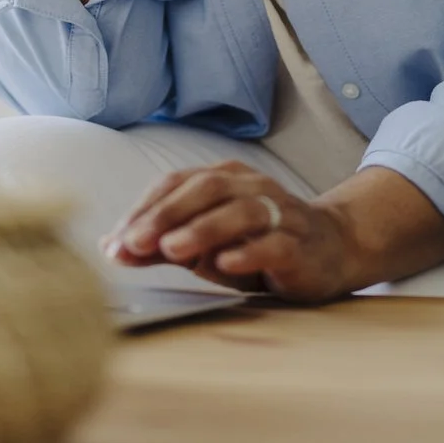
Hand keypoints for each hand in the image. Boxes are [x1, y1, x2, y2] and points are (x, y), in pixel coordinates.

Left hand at [99, 161, 357, 303]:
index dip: (145, 208)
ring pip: (241, 212)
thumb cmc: (257, 242)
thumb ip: (163, 244)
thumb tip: (113, 248)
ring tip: (173, 249)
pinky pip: (275, 243)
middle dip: (167, 215)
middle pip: (206, 189)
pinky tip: (225, 263)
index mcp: (224, 179)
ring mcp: (279, 213)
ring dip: (203, 229)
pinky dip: (248, 251)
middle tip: (135, 241)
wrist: (330, 248)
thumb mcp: (206, 243)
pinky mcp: (300, 244)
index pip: (177, 183)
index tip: (116, 240)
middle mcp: (252, 187)